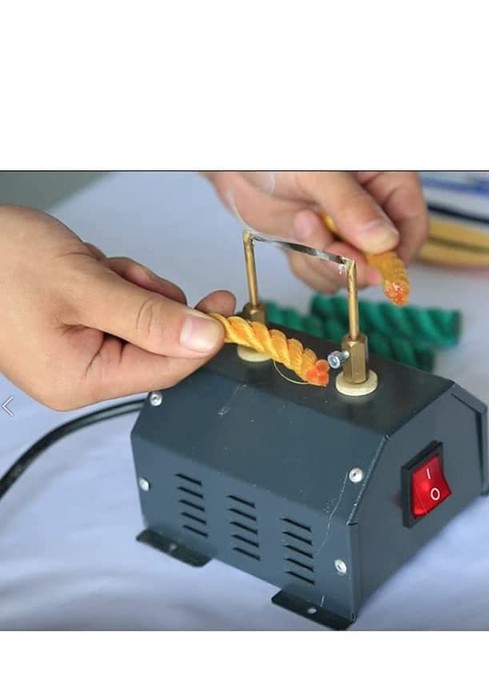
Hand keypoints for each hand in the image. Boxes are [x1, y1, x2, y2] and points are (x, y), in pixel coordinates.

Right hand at [0, 206, 234, 410]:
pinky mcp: (75, 327)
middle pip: (156, 343)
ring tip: (94, 268)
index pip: (167, 369)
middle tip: (123, 275)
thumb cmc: (0, 262)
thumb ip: (150, 317)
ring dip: (131, 286)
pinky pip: (119, 306)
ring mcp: (76, 350)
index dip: (201, 339)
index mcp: (80, 379)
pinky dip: (113, 281)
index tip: (224, 309)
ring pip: (142, 319)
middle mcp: (79, 374)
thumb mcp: (86, 287)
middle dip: (150, 301)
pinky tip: (86, 268)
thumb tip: (205, 339)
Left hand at [204, 171, 428, 292]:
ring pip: (352, 271)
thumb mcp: (319, 171)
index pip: (411, 226)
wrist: (230, 155)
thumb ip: (351, 206)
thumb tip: (384, 242)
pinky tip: (293, 234)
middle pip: (382, 258)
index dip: (398, 254)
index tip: (376, 270)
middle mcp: (368, 208)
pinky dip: (307, 265)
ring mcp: (342, 229)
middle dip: (353, 261)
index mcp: (385, 179)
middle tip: (328, 249)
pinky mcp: (317, 244)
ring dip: (325, 262)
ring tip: (301, 224)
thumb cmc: (276, 145)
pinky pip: (323, 274)